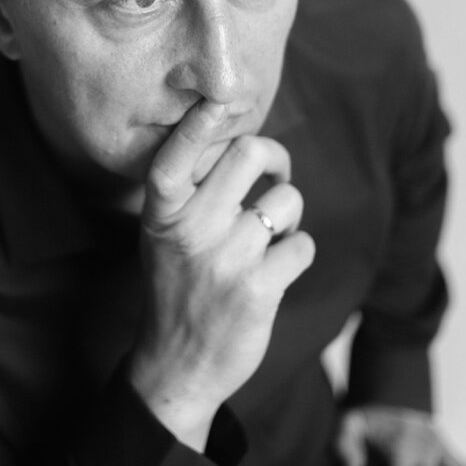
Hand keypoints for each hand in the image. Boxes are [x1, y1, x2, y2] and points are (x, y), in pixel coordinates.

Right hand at [128, 100, 315, 451]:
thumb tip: (238, 138)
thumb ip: (190, 190)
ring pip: (287, 200)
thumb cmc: (176, 286)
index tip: (221, 99)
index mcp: (162, 212)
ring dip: (287, 215)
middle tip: (275, 174)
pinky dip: (297, 253)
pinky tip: (275, 270)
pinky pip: (303, 244)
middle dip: (275, 157)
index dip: (202, 122)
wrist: (177, 366)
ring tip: (267, 237)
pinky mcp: (258, 290)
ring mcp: (225, 259)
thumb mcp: (163, 234)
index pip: (178, 154)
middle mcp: (191, 229)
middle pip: (250, 154)